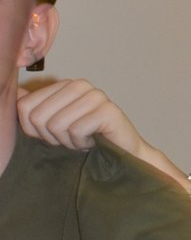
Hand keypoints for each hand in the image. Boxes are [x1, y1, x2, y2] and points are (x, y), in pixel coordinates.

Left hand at [17, 79, 143, 156]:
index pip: (24, 107)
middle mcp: (80, 85)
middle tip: (71, 139)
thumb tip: (16, 94)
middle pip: (38, 117)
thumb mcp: (53, 125)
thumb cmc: (88, 140)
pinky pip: (76, 130)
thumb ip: (34, 108)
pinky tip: (94, 141)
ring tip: (84, 140)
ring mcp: (96, 96)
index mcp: (64, 85)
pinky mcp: (108, 110)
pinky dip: (82, 144)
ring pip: (57, 124)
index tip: (54, 135)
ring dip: (68, 142)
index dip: (33, 130)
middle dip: (51, 137)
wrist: (124, 154)